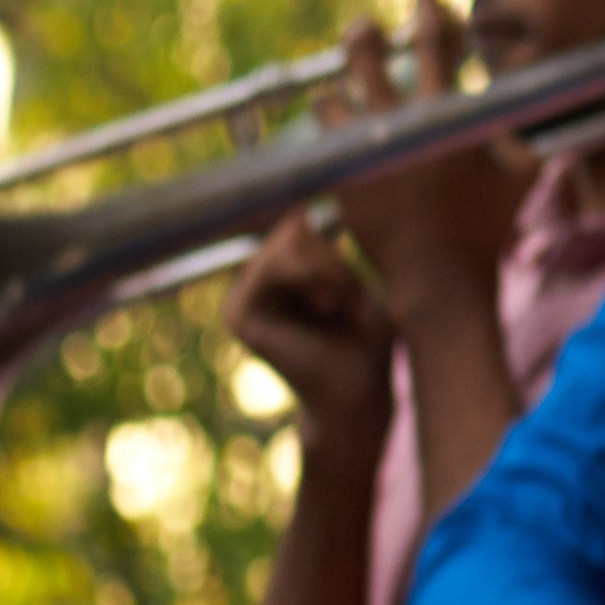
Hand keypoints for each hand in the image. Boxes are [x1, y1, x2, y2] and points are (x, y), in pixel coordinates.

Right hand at [225, 209, 396, 454]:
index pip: (300, 225)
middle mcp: (254, 285)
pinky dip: (316, 276)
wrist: (359, 388)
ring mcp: (241, 299)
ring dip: (330, 269)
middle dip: (333, 258)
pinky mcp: (239, 314)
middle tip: (349, 300)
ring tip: (341, 305)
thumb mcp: (351, 282)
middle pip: (294, 229)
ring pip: (289, 242)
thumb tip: (298, 216)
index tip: (355, 285)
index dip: (336, 242)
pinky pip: (276, 264)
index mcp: (278, 278)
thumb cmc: (365, 339)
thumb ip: (320, 252)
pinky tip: (328, 306)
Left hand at [327, 0, 529, 335]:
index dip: (431, 14)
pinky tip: (329, 102)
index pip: (437, 47)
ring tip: (345, 57)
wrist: (439, 279)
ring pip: (342, 90)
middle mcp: (403, 123)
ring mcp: (368, 149)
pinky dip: (328, 110)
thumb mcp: (523, 172)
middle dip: (368, 33)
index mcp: (449, 115)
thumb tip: (543, 98)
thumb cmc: (488, 226)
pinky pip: (324, 129)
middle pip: (374, 59)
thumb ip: (527, 129)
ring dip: (343, 72)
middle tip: (363, 21)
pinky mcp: (344, 176)